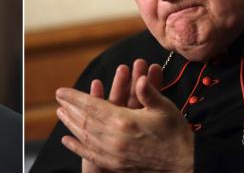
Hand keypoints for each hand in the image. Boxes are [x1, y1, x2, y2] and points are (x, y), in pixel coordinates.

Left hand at [56, 74, 193, 171]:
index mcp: (124, 121)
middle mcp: (114, 138)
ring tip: (60, 113)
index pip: (91, 106)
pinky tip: (67, 140)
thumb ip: (148, 92)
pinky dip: (77, 147)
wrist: (185, 164)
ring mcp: (113, 153)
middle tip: (58, 99)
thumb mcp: (164, 108)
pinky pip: (90, 155)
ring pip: (85, 136)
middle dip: (70, 108)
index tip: (60, 91)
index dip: (74, 97)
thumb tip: (140, 78)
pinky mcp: (115, 165)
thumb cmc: (176, 133)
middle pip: (84, 120)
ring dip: (70, 124)